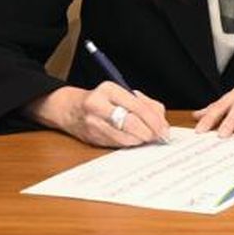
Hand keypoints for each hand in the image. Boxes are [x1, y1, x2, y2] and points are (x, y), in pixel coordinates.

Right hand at [25, 81, 170, 147]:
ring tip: (147, 138)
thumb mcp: (121, 93)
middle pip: (131, 123)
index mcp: (109, 89)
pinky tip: (135, 140)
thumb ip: (145, 103)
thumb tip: (162, 122)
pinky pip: (117, 144)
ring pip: (125, 137)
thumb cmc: (101, 100)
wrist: (69, 109)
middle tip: (159, 136)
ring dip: (141, 140)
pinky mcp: (92, 138)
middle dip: (149, 132)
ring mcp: (93, 123)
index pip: (137, 106)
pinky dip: (130, 144)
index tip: (164, 129)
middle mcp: (98, 105)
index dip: (154, 120)